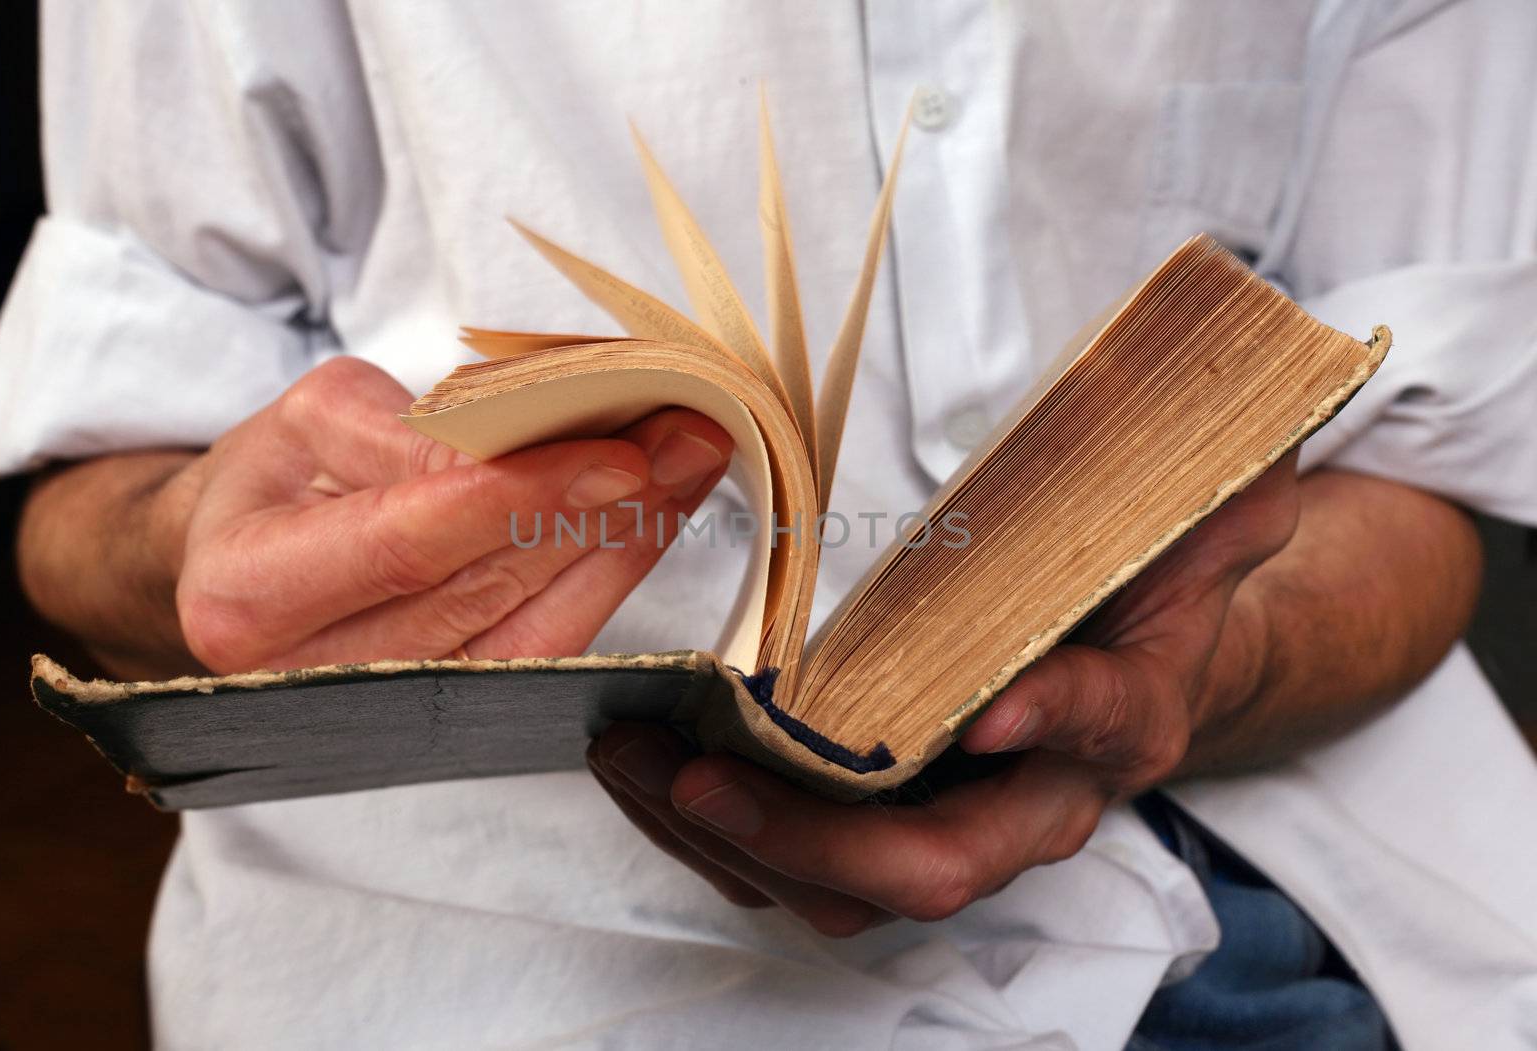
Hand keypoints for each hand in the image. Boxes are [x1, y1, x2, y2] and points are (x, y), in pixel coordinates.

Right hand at [166, 356, 731, 670]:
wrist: (237, 568)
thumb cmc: (273, 484)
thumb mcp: (313, 422)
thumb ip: (412, 433)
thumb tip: (535, 439)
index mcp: (248, 593)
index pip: (409, 544)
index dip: (521, 499)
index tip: (621, 454)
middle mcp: (312, 677)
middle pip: (486, 589)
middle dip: (599, 510)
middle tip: (691, 435)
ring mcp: (385, 711)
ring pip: (531, 629)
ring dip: (622, 544)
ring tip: (690, 464)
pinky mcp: (447, 714)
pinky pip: (544, 651)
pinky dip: (606, 580)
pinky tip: (655, 520)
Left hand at [588, 455, 1299, 934]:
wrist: (1120, 666)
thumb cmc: (1144, 597)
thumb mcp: (1197, 535)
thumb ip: (1217, 507)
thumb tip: (1246, 457)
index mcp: (1125, 721)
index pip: (1104, 726)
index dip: (1054, 719)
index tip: (991, 711)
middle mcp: (1034, 805)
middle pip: (933, 865)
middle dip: (810, 837)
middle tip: (706, 777)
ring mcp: (951, 829)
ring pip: (843, 890)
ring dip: (729, 841)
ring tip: (637, 763)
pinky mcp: (882, 830)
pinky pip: (795, 868)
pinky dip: (712, 832)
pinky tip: (645, 765)